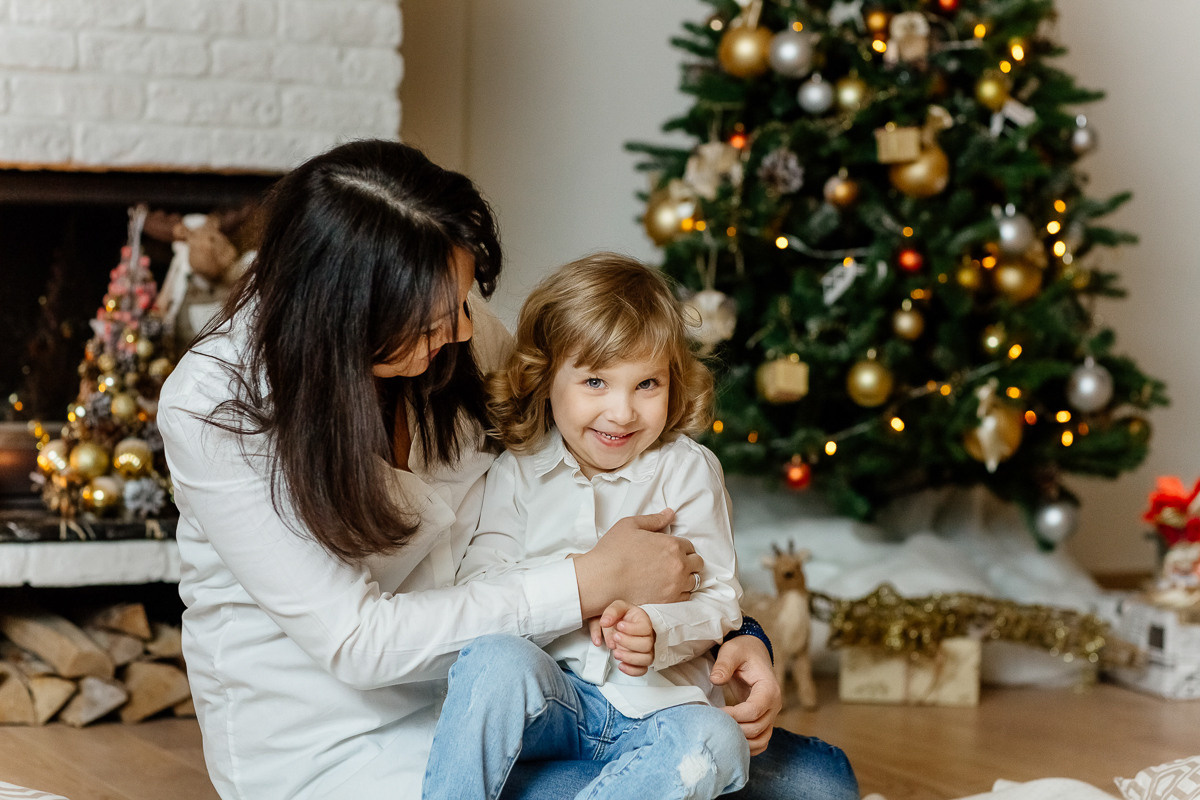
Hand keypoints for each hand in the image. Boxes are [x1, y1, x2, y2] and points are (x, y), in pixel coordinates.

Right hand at [573, 509, 703, 615]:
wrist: (602, 579)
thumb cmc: (613, 551)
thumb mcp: (630, 525)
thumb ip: (654, 519)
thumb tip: (670, 513)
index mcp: (672, 545)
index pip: (689, 546)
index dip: (681, 547)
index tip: (671, 551)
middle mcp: (679, 565)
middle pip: (697, 564)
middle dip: (689, 562)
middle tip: (674, 564)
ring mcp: (675, 585)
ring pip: (694, 581)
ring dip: (687, 577)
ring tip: (672, 577)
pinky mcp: (669, 601)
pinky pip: (686, 597)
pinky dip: (681, 593)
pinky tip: (669, 589)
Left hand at [591, 600, 654, 676]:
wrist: (623, 624)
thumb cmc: (623, 616)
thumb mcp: (617, 607)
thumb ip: (611, 612)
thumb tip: (605, 622)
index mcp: (645, 622)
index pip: (646, 628)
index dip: (632, 629)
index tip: (619, 626)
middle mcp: (649, 636)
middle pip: (647, 645)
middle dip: (628, 643)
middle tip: (615, 637)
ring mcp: (647, 650)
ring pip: (647, 659)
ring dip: (629, 658)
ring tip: (616, 653)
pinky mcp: (642, 661)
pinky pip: (642, 670)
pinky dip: (632, 670)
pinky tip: (621, 665)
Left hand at [710, 635, 780, 755]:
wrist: (753, 652)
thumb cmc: (742, 651)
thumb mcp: (731, 651)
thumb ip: (724, 665)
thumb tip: (715, 679)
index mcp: (769, 688)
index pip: (754, 710)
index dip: (734, 715)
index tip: (715, 713)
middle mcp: (775, 704)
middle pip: (757, 727)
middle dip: (735, 729)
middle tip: (714, 724)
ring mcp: (771, 714)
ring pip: (761, 739)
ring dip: (742, 741)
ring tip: (721, 734)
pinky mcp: (765, 720)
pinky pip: (762, 740)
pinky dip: (749, 746)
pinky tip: (731, 740)